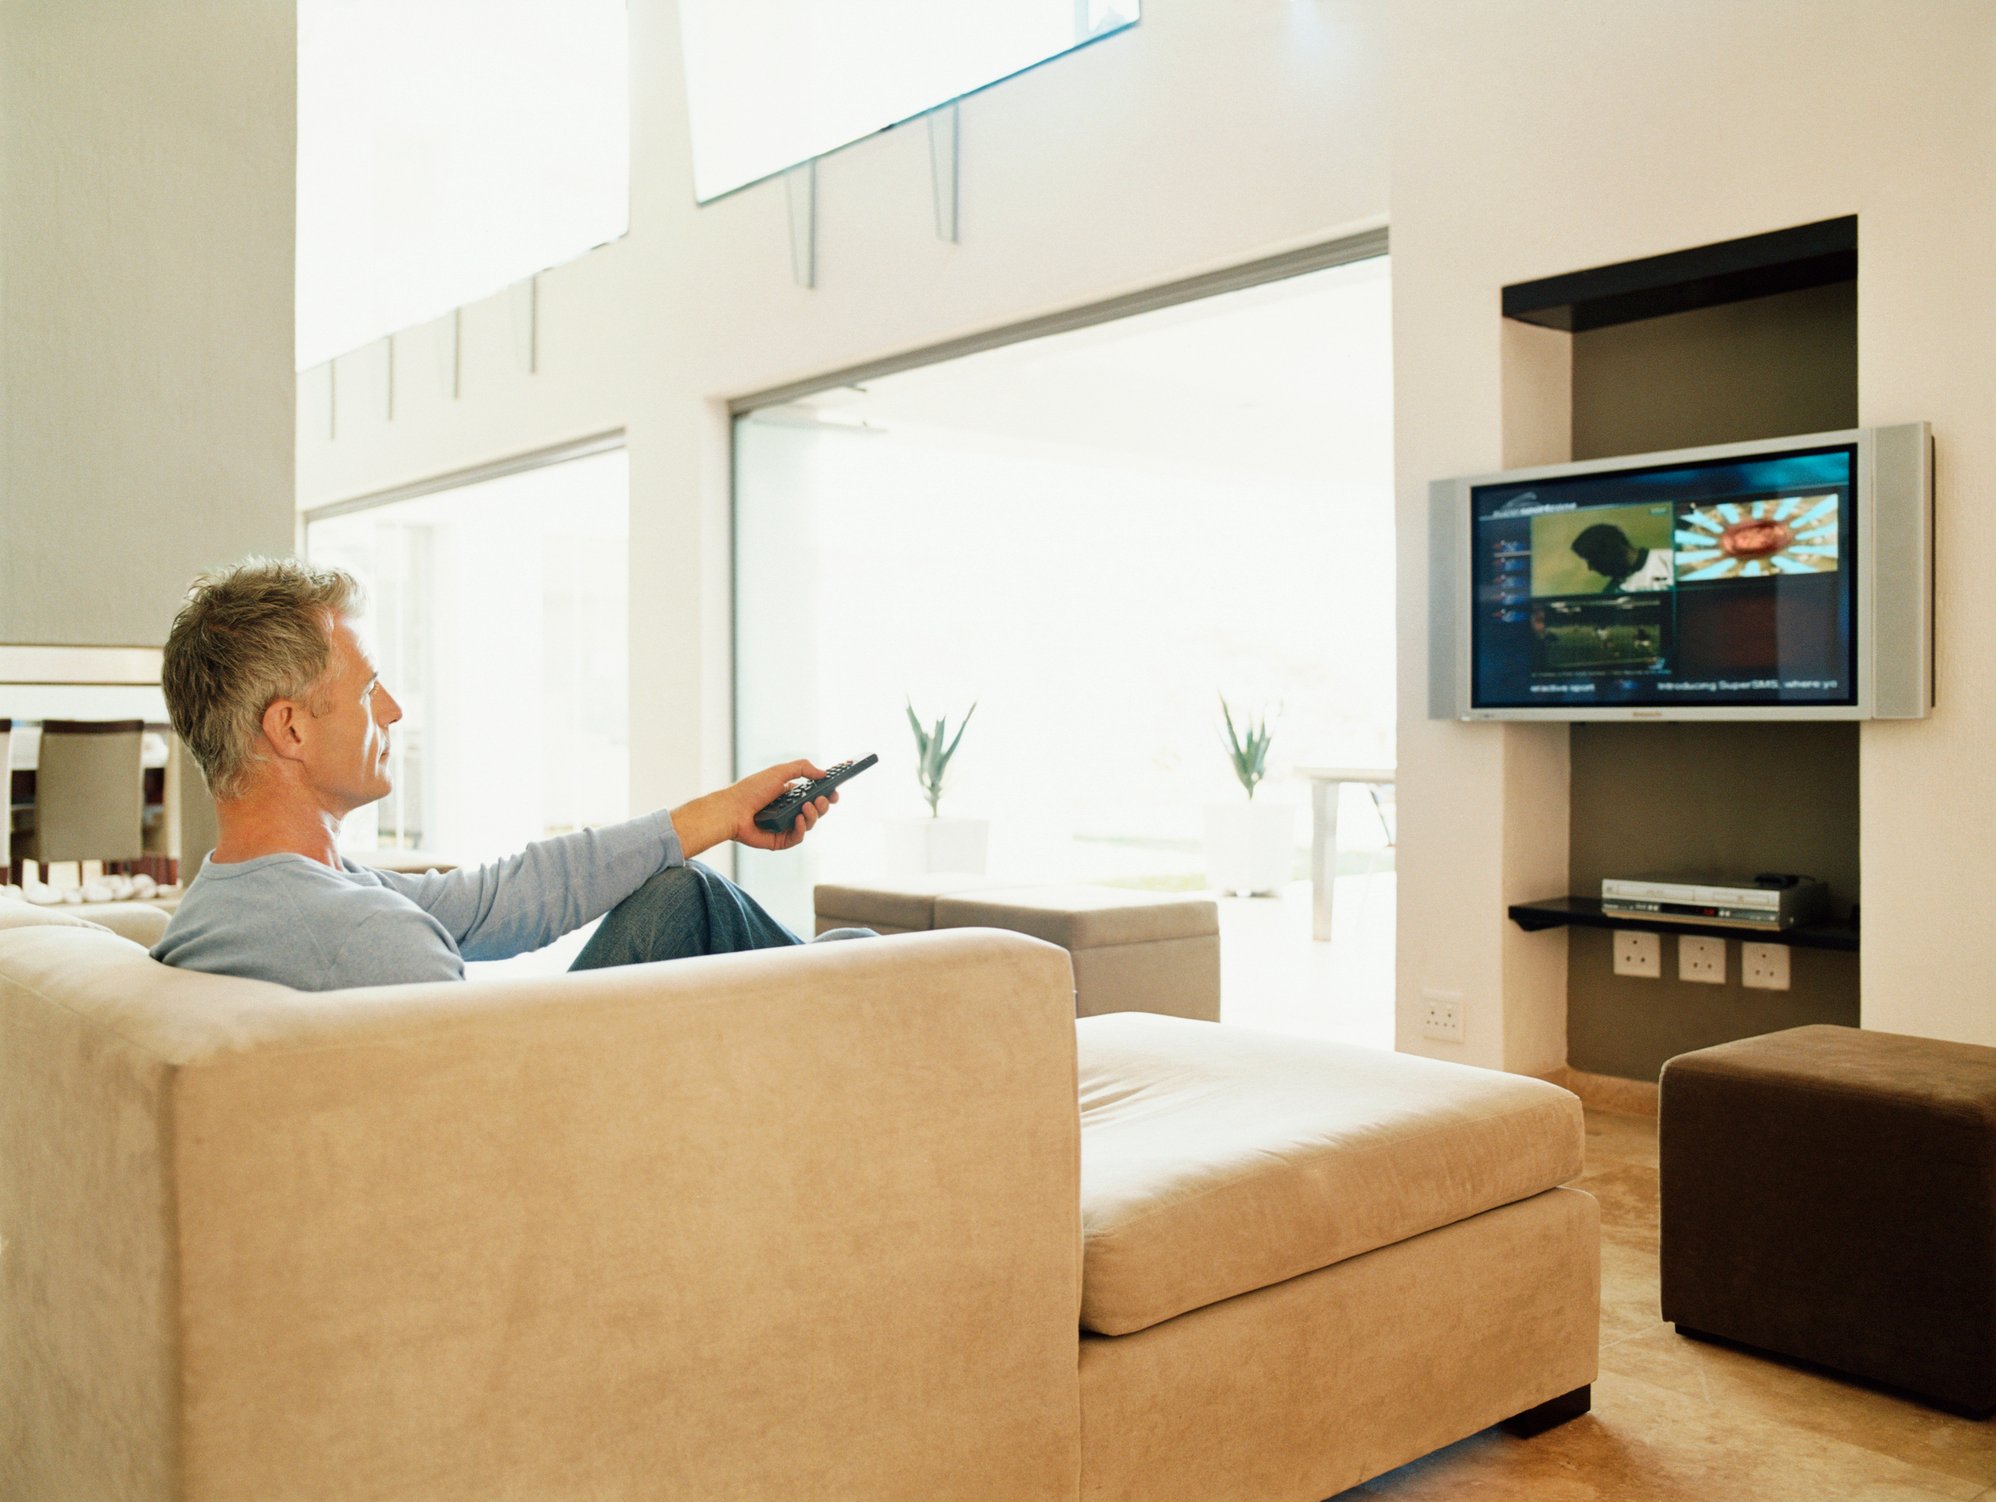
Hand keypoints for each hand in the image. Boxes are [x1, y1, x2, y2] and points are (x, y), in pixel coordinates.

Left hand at [668, 760, 839, 857]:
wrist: (732, 810)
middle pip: (816, 810)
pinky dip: (801, 828)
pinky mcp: (780, 841)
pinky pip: (798, 837)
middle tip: (823, 799)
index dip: (826, 793)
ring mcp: (785, 826)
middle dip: (823, 804)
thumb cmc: (751, 790)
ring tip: (806, 807)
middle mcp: (788, 810)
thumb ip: (802, 768)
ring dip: (813, 815)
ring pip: (810, 824)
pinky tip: (798, 819)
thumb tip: (823, 773)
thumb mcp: (778, 772)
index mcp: (789, 794)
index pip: (814, 794)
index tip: (835, 791)